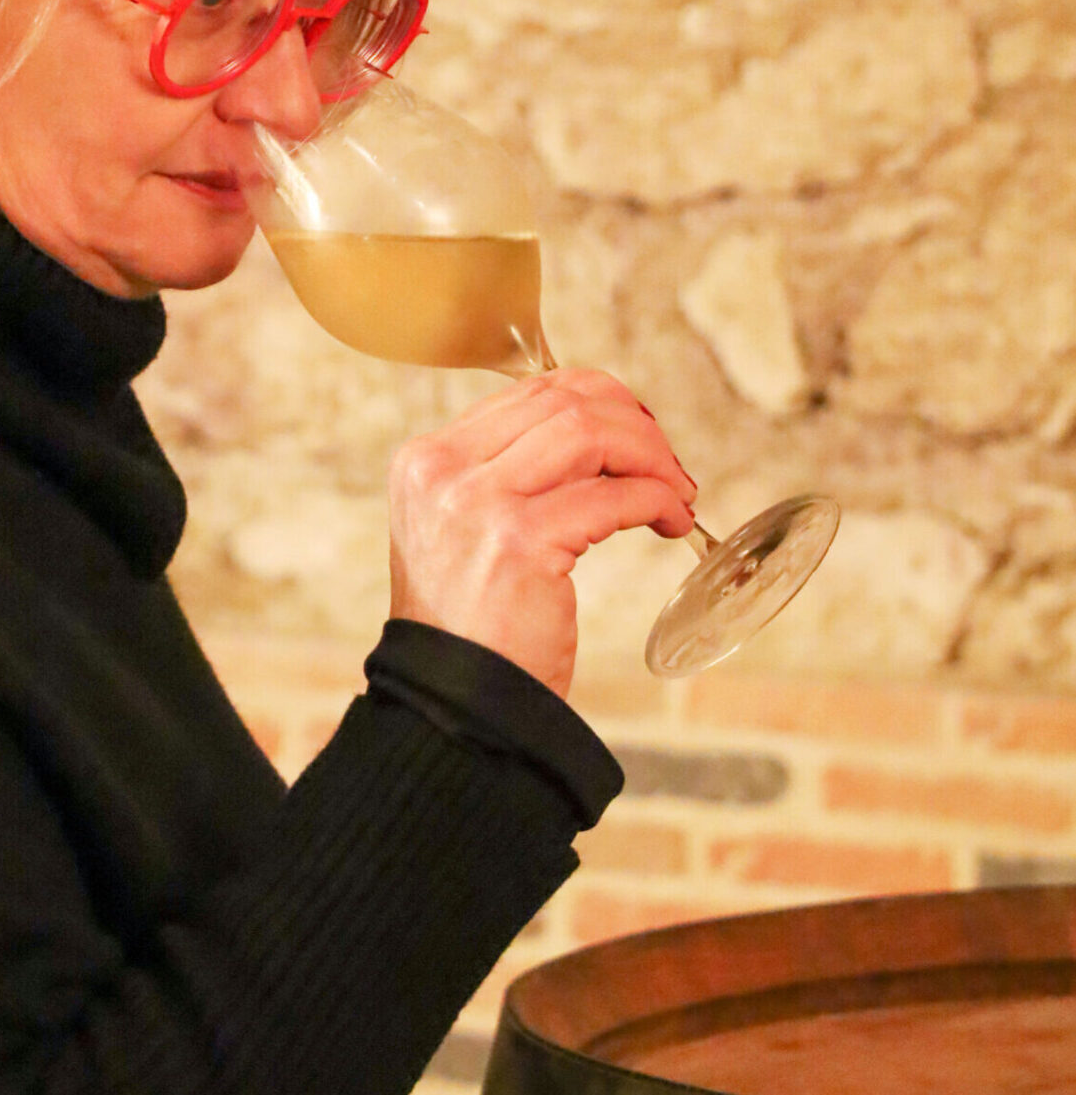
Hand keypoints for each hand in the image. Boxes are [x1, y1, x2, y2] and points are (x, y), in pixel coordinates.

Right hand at [386, 368, 697, 698]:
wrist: (452, 708)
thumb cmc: (471, 628)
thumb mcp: (462, 531)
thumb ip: (504, 477)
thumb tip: (596, 432)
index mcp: (425, 461)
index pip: (528, 392)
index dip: (599, 401)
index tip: (637, 434)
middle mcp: (442, 471)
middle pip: (562, 401)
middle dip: (632, 424)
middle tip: (666, 464)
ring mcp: (477, 503)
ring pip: (588, 431)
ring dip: (649, 455)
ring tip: (675, 492)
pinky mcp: (519, 542)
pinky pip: (613, 496)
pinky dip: (655, 499)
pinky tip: (669, 520)